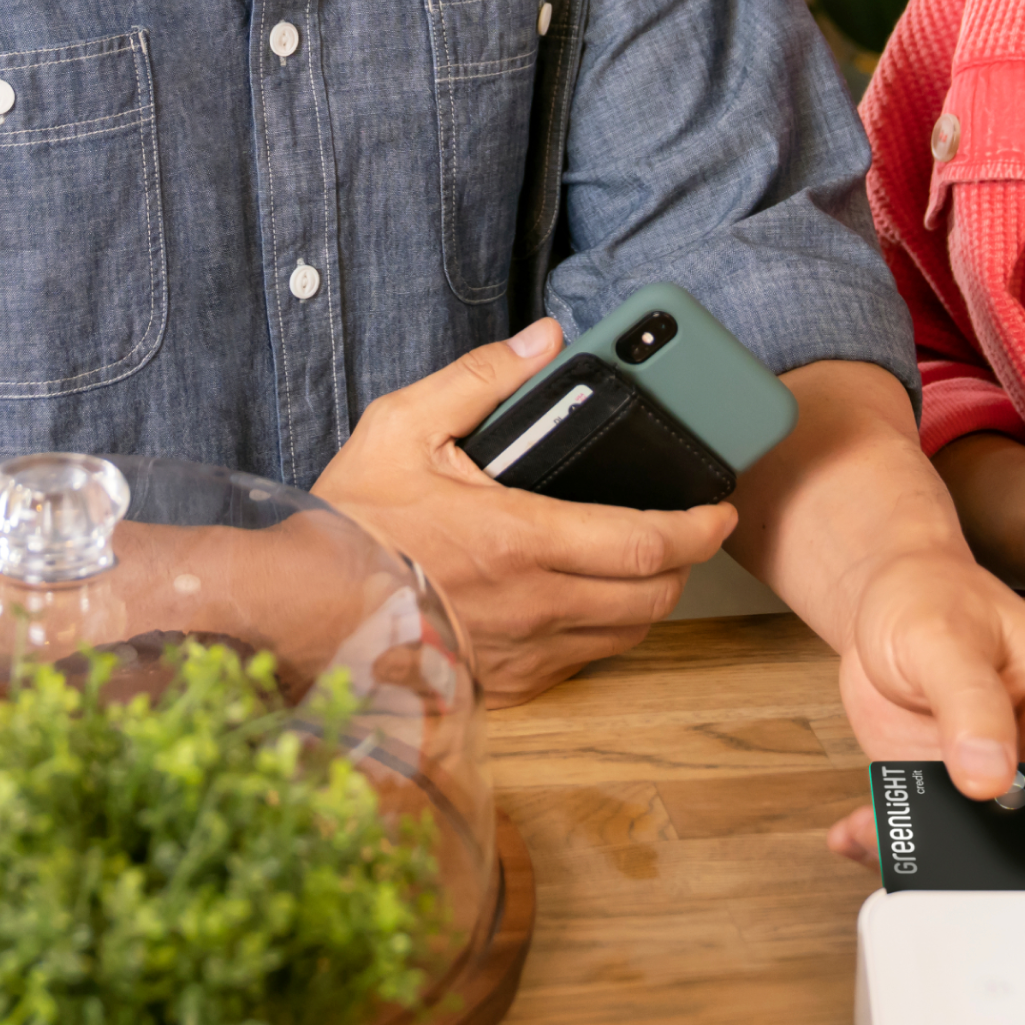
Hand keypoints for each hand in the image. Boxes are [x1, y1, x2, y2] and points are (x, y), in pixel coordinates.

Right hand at [314, 318, 735, 704]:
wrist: (304, 607)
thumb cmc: (354, 521)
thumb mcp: (403, 426)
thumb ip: (482, 379)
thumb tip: (546, 342)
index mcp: (520, 539)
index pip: (646, 543)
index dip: (700, 528)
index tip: (721, 508)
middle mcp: (534, 605)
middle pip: (654, 595)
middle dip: (686, 561)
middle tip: (688, 528)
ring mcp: (524, 651)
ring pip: (627, 634)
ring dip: (651, 597)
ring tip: (646, 559)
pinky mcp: (509, 682)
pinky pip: (585, 661)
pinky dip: (605, 629)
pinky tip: (589, 597)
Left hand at [823, 549, 1024, 858]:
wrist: (888, 596)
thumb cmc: (929, 595)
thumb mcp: (943, 639)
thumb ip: (970, 703)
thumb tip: (992, 778)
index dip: (1017, 817)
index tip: (961, 812)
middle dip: (964, 844)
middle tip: (901, 836)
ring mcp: (1003, 771)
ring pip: (978, 841)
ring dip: (921, 847)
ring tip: (864, 832)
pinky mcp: (959, 786)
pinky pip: (937, 832)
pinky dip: (896, 837)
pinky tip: (856, 831)